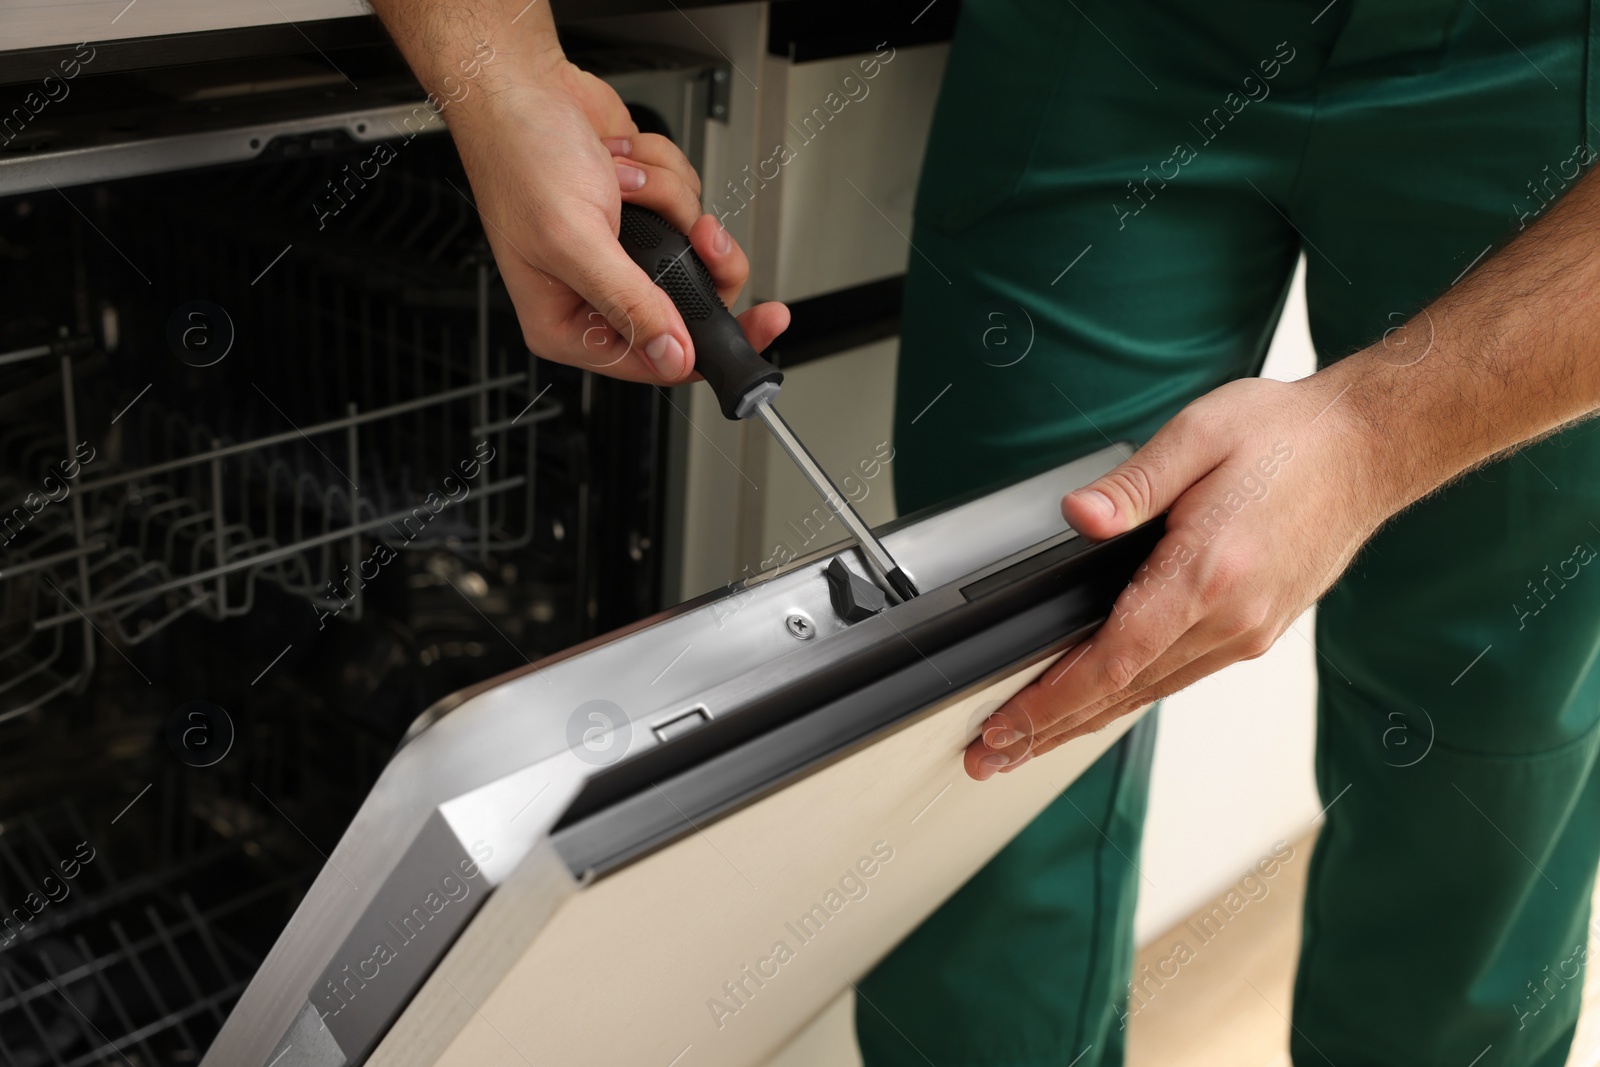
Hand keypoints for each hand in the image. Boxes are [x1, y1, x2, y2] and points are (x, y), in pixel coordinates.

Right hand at [446, 53, 788, 381]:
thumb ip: (630, 303)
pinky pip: (686, 204)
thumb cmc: (520, 158)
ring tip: (622, 181)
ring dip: (668, 201)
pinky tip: (620, 162)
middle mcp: (596, 293)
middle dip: (699, 256)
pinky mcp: (642, 211)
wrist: (520, 86)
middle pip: (687, 303)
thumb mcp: (575, 241)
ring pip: (693, 246)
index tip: (759, 328)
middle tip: (704, 233)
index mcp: (567, 323)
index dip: (707, 347)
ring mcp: (623, 250)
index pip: (654, 361)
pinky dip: (663, 173)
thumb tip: (673, 356)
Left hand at [964, 370, 1397, 780]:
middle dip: (1050, 728)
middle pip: (1124, 693)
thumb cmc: (1289, 437)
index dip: (1054, 700)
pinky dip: (1127, 697)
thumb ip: (1132, 485)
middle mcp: (1232, 618)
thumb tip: (1079, 517)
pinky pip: (1177, 676)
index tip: (1006, 725)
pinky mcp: (1254, 631)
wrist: (1369, 449)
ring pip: (1150, 693)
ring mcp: (1247, 632)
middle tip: (990, 755)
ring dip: (1083, 722)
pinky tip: (1094, 706)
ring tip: (1026, 743)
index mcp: (1210, 573)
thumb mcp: (1198, 434)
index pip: (1115, 659)